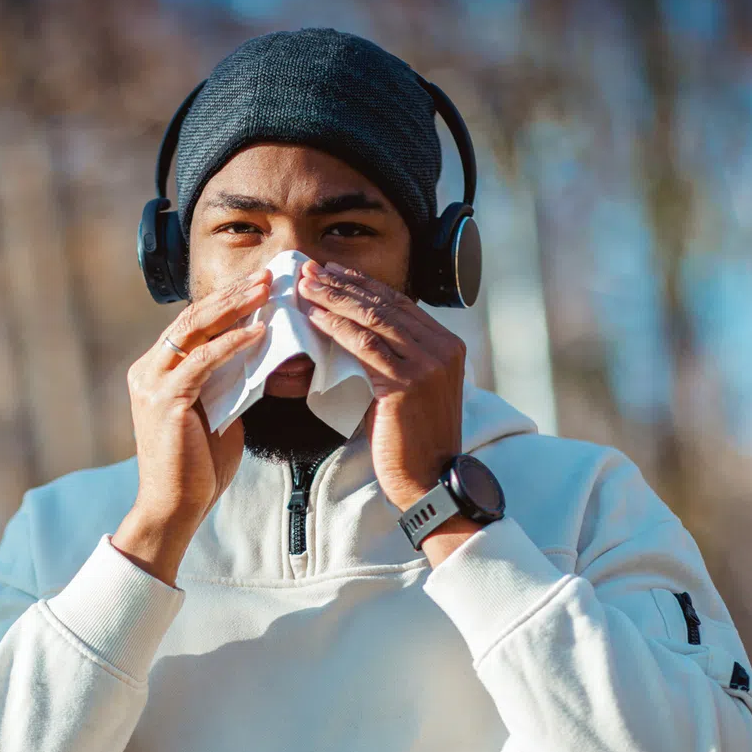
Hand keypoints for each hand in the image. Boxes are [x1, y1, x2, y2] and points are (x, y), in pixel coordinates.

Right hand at [112, 272, 270, 584]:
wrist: (175, 506)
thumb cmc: (198, 466)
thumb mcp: (217, 411)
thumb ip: (227, 381)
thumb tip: (259, 353)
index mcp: (156, 370)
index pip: (192, 324)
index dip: (226, 303)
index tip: (260, 286)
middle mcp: (147, 370)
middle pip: (192, 318)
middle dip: (233, 295)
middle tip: (268, 276)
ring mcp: (152, 383)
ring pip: (194, 330)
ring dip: (234, 308)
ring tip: (266, 292)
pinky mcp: (165, 399)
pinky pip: (202, 361)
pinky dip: (231, 344)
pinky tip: (258, 333)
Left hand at [298, 259, 478, 561]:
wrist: (429, 480)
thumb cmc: (410, 441)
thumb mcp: (404, 390)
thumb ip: (388, 360)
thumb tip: (348, 336)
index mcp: (445, 346)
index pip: (399, 304)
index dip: (362, 285)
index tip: (332, 273)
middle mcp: (442, 349)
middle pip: (385, 304)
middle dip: (343, 285)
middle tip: (311, 271)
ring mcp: (428, 365)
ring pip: (373, 319)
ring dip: (334, 299)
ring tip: (306, 286)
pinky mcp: (407, 384)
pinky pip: (365, 346)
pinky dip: (336, 328)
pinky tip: (314, 317)